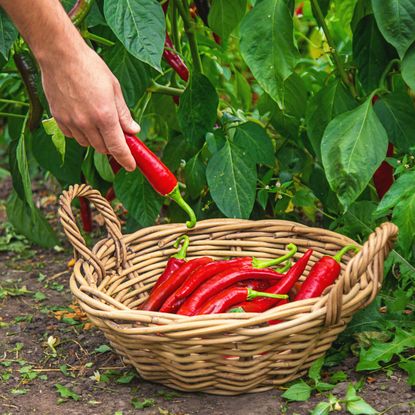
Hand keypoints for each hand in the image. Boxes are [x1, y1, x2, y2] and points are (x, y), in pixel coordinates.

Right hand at [38, 41, 138, 170]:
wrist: (60, 55)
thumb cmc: (91, 67)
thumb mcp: (114, 89)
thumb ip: (124, 114)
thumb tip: (133, 131)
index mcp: (105, 116)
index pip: (118, 148)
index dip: (126, 160)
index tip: (131, 166)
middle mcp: (87, 123)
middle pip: (103, 148)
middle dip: (112, 145)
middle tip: (116, 133)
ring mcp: (71, 122)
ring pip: (88, 144)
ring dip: (97, 140)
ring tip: (98, 120)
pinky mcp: (59, 119)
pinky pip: (73, 136)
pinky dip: (81, 134)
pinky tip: (83, 118)